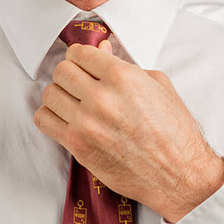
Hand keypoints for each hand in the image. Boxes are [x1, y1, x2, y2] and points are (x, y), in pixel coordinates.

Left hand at [34, 42, 223, 222]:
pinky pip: (44, 121)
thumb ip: (125, 64)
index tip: (84, 65)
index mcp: (123, 77)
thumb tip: (101, 49)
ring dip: (59, 95)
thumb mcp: (158, 85)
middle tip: (79, 83)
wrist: (179, 174)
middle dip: (69, 74)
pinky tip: (65, 119)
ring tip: (72, 102)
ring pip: (50, 94)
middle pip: (62, 71)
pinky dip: (49, 117)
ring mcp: (87, 123)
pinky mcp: (78, 146)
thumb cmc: (174, 132)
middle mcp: (102, 97)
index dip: (81, 57)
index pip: (80, 53)